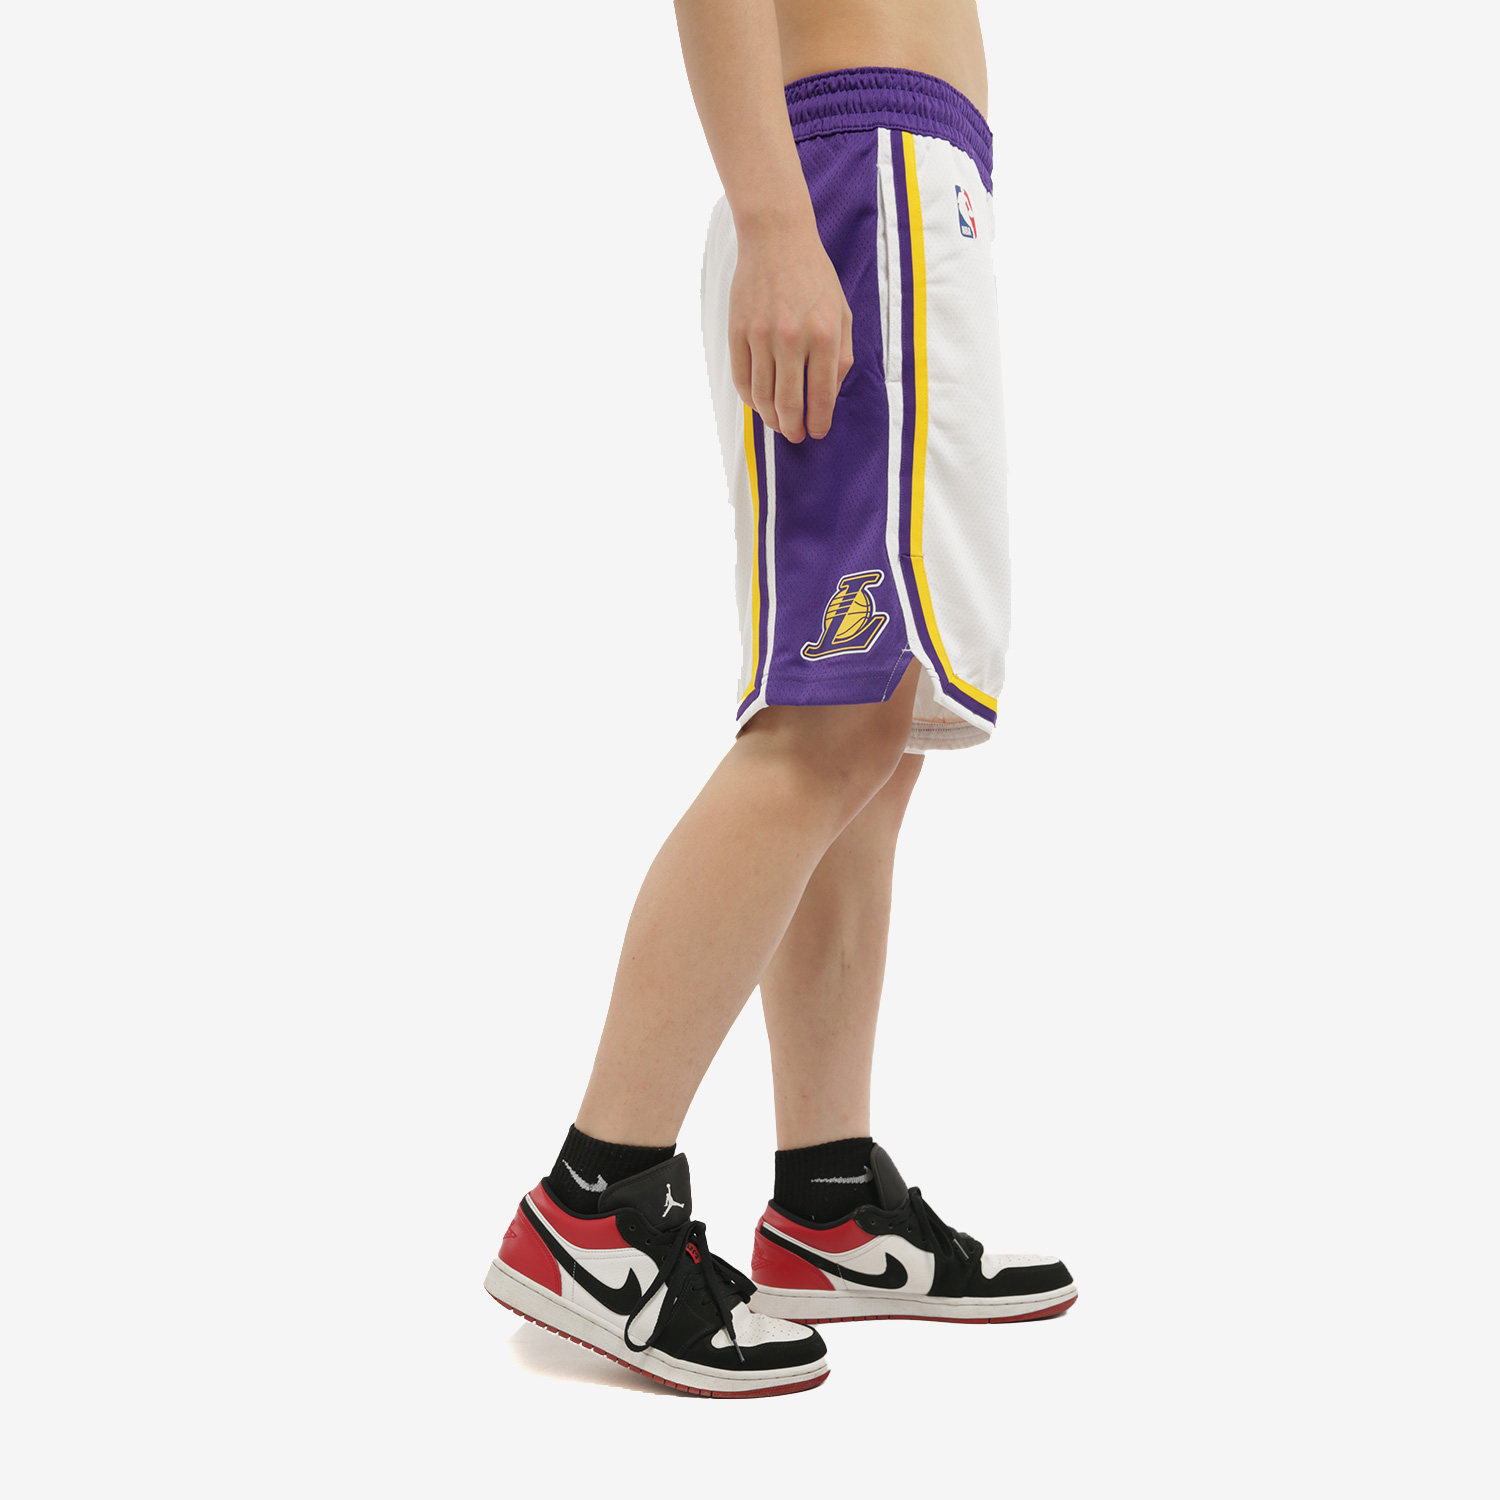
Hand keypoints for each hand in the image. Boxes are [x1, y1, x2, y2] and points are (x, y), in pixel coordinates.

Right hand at [728, 218, 854, 442]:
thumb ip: (842, 356)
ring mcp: (761, 336)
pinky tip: (759, 403)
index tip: (816, 432)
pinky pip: (741, 379)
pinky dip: (750, 398)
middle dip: (793, 428)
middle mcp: (792, 339)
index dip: (818, 422)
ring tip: (778, 424)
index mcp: (824, 335)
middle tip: (795, 436)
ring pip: (762, 397)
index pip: (821, 396)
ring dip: (770, 418)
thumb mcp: (842, 313)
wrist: (776, 239)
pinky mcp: (737, 332)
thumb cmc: (814, 278)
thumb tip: (828, 395)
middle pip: (788, 404)